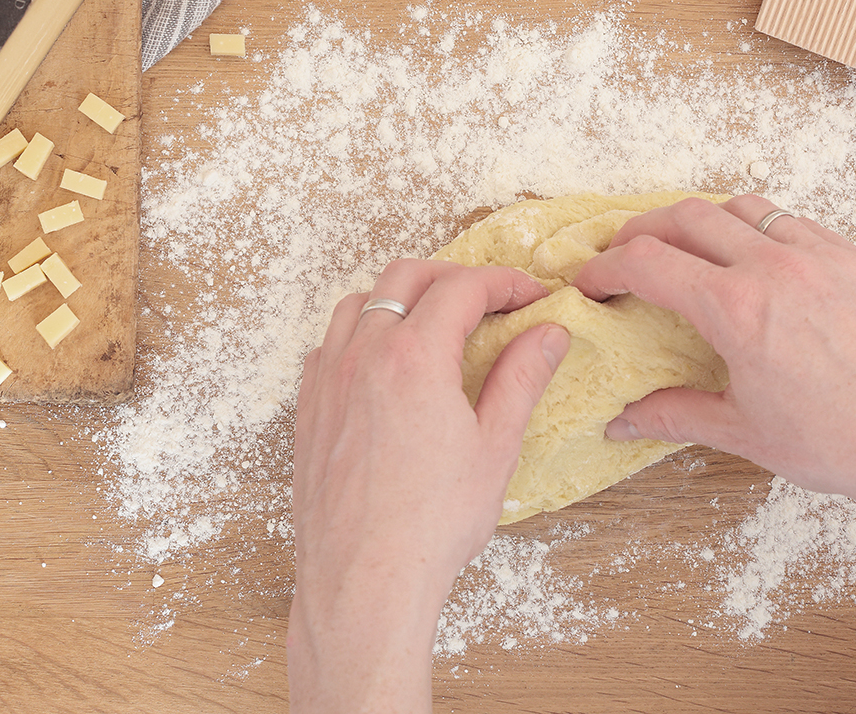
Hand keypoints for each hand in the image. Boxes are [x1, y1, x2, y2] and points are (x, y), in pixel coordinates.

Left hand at [289, 260, 569, 712]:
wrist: (363, 580)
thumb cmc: (430, 524)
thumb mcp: (495, 448)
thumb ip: (521, 378)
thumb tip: (547, 334)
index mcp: (414, 356)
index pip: (463, 287)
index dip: (504, 283)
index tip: (529, 295)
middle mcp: (363, 354)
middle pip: (406, 276)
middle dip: (452, 277)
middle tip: (488, 299)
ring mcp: (328, 378)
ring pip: (359, 302)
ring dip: (401, 297)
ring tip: (434, 321)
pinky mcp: (308, 408)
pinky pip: (329, 343)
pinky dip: (360, 332)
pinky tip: (383, 362)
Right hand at [572, 194, 855, 631]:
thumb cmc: (839, 441)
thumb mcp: (744, 432)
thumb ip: (674, 415)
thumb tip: (621, 423)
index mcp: (735, 309)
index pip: (646, 263)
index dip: (604, 268)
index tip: (591, 283)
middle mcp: (772, 266)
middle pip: (684, 217)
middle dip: (641, 231)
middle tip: (624, 256)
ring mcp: (816, 254)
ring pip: (738, 207)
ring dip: (698, 219)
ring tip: (684, 247)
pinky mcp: (852, 256)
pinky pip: (789, 219)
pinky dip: (754, 227)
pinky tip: (751, 257)